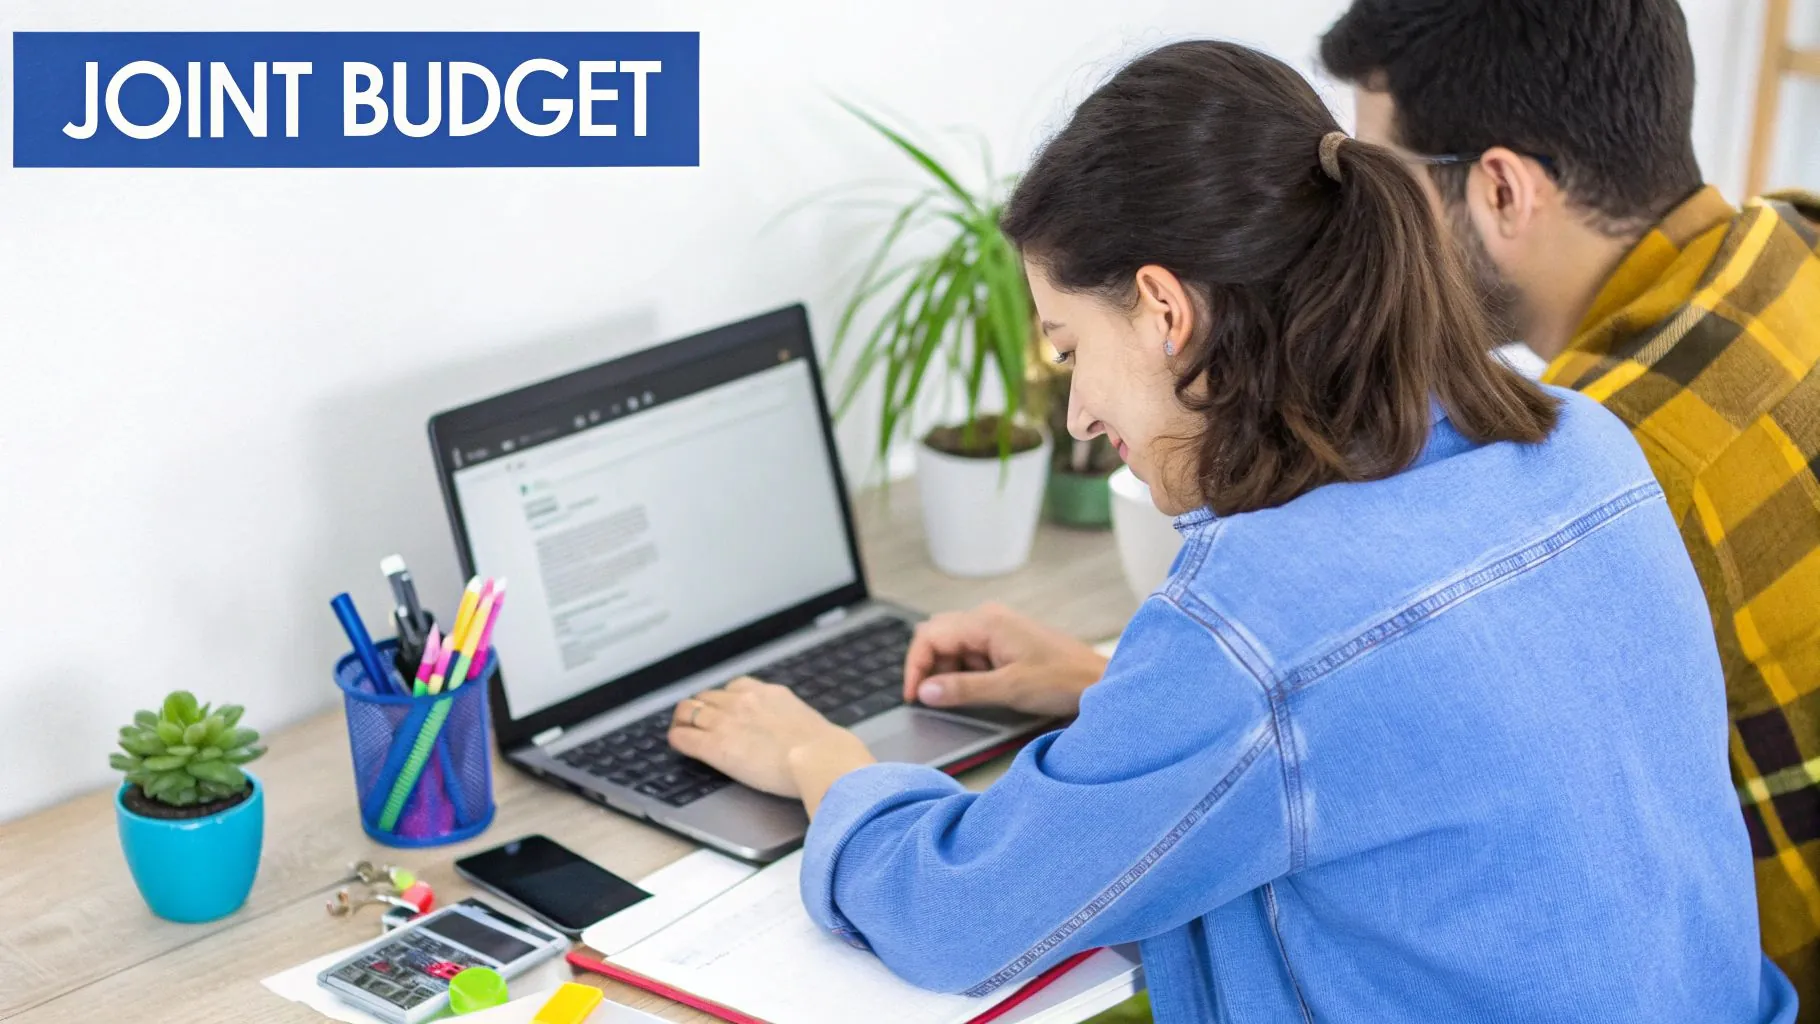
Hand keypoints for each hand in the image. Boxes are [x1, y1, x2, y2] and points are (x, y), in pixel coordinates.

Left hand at [668, 678, 873, 814]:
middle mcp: (743, 702)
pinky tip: (676, 743)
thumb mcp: (809, 724)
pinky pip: (683, 737)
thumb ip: (795, 723)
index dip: (725, 698)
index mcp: (768, 694)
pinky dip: (677, 738)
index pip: (735, 687)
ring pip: (690, 711)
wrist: (820, 758)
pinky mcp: (714, 746)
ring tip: (680, 727)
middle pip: (708, 696)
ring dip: (683, 719)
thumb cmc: (825, 749)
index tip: (723, 707)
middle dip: (701, 706)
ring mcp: (726, 722)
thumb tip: (803, 734)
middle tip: (695, 718)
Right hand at [903, 603, 1107, 717]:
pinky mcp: (1004, 644)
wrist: (1100, 682)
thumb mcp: (1010, 689)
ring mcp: (996, 630)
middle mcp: (987, 619)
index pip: (929, 636)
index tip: (914, 696)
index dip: (915, 666)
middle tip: (931, 699)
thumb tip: (926, 692)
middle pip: (936, 637)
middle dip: (928, 668)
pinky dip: (964, 674)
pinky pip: (970, 655)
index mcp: (986, 621)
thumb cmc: (1063, 680)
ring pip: (952, 647)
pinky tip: (976, 692)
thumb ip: (963, 690)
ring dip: (947, 673)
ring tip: (960, 699)